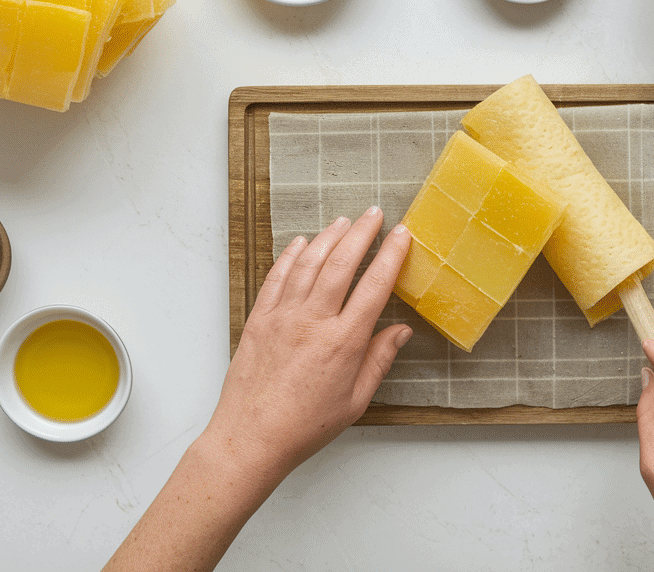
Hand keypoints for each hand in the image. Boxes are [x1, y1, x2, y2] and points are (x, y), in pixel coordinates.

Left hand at [203, 207, 413, 484]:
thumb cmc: (304, 427)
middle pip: (341, 263)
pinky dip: (291, 256)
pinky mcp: (259, 319)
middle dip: (362, 233)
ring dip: (328, 237)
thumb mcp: (355, 401)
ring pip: (309, 263)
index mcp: (343, 343)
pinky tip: (301, 243)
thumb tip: (400, 331)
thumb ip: (378, 360)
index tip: (402, 235)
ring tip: (344, 221)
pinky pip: (277, 277)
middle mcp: (312, 322)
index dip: (391, 256)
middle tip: (375, 214)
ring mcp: (282, 317)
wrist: (251, 438)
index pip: (374, 286)